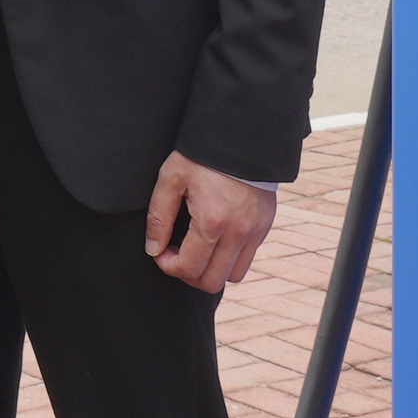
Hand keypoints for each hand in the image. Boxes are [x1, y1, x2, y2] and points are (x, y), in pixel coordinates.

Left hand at [143, 151, 277, 293]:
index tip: (161, 251)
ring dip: (211, 270)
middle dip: (188, 274)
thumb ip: (159, 216)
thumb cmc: (202, 154)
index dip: (168, 266)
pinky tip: (215, 240)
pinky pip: (247, 259)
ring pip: (233, 276)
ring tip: (197, 250)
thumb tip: (153, 249)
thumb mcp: (172, 177)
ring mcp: (255, 232)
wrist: (242, 134)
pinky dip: (229, 259)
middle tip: (177, 254)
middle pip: (211, 282)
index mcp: (212, 222)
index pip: (188, 268)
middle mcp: (238, 233)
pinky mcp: (264, 227)